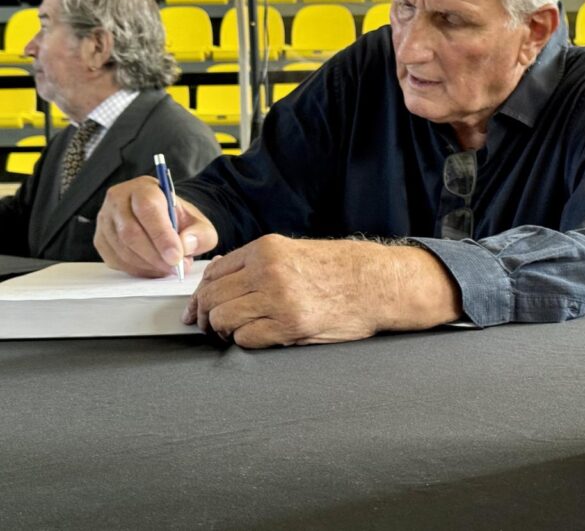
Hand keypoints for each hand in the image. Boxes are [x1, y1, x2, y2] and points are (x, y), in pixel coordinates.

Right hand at [94, 176, 217, 277]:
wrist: (163, 220)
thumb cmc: (179, 219)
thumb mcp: (199, 223)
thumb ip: (200, 234)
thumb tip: (186, 245)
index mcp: (144, 188)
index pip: (147, 209)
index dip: (162, 235)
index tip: (176, 256)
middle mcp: (119, 200)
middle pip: (130, 232)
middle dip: (156, 256)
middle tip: (176, 268)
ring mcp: (105, 220)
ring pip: (122, 249)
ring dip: (148, 265)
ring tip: (169, 268)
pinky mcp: (101, 239)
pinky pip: (116, 260)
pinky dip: (137, 269)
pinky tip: (154, 268)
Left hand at [183, 235, 460, 348]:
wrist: (379, 283)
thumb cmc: (343, 269)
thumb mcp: (297, 252)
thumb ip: (260, 263)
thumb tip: (222, 277)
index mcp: (267, 249)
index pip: (214, 272)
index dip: (200, 294)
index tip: (198, 308)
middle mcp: (268, 271)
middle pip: (212, 297)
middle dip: (205, 316)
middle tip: (209, 328)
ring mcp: (279, 299)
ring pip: (223, 319)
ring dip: (224, 331)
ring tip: (234, 335)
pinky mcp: (291, 326)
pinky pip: (246, 339)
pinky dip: (245, 342)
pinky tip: (257, 339)